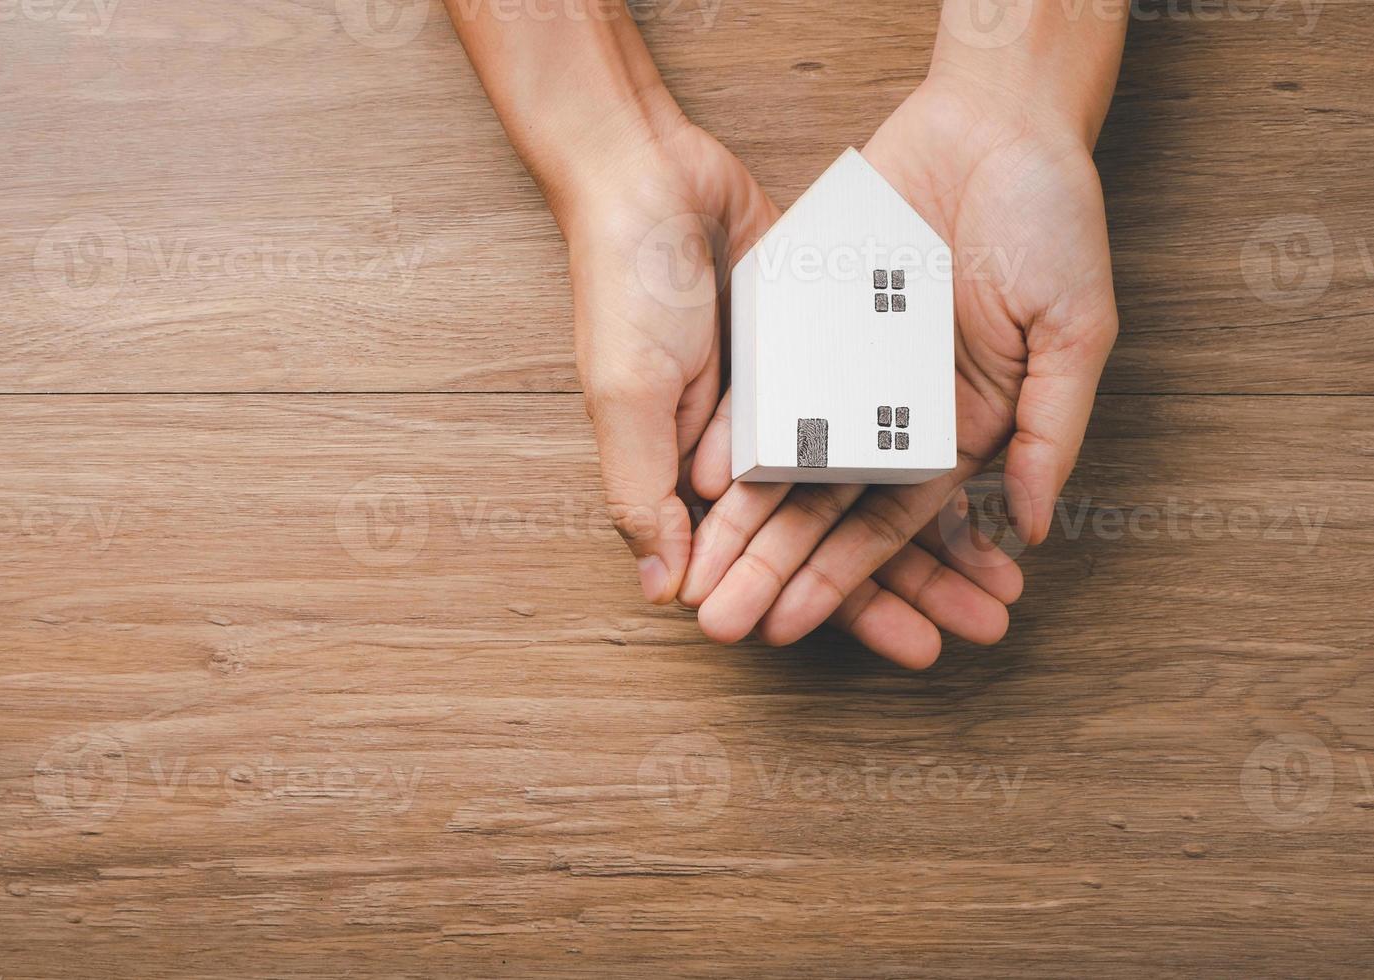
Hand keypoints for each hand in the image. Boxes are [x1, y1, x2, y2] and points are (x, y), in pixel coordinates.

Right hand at [561, 112, 1023, 661]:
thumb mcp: (625, 396)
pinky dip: (939, 450)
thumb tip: (665, 593)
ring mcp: (800, 397)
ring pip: (881, 482)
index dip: (841, 606)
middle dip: (912, 590)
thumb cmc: (623, 287)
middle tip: (980, 633)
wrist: (652, 176)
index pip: (780, 560)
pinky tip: (994, 489)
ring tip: (1003, 583)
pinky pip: (897, 412)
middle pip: (845, 533)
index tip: (912, 651)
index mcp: (701, 473)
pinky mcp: (833, 345)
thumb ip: (643, 494)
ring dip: (939, 537)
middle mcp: (757, 446)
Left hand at [683, 72, 1119, 667]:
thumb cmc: (1051, 217)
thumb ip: (1051, 427)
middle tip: (723, 625)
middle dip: (773, 569)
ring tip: (697, 575)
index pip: (885, 524)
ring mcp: (837, 362)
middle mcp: (885, 407)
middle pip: (817, 507)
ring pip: (776, 458)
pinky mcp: (797, 314)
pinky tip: (693, 481)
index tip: (788, 627)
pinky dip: (727, 431)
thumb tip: (1033, 526)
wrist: (995, 115)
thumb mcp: (1073, 327)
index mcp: (952, 427)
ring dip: (739, 520)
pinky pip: (755, 383)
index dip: (839, 578)